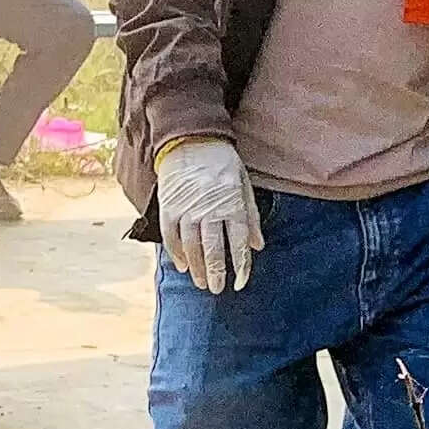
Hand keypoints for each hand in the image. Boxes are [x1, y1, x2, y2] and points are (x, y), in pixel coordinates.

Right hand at [154, 135, 262, 295]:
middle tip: (217, 289)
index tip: (240, 283)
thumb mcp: (244, 185)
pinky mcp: (169, 207)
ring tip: (202, 283)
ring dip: (196, 268)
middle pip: (212, 249)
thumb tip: (258, 246)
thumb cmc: (223, 163)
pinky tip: (182, 265)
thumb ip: (251, 216)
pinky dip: (176, 253)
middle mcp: (209, 209)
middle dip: (216, 272)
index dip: (240, 266)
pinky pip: (171, 236)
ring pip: (191, 246)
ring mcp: (187, 209)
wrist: (191, 139)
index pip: (238, 242)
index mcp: (232, 204)